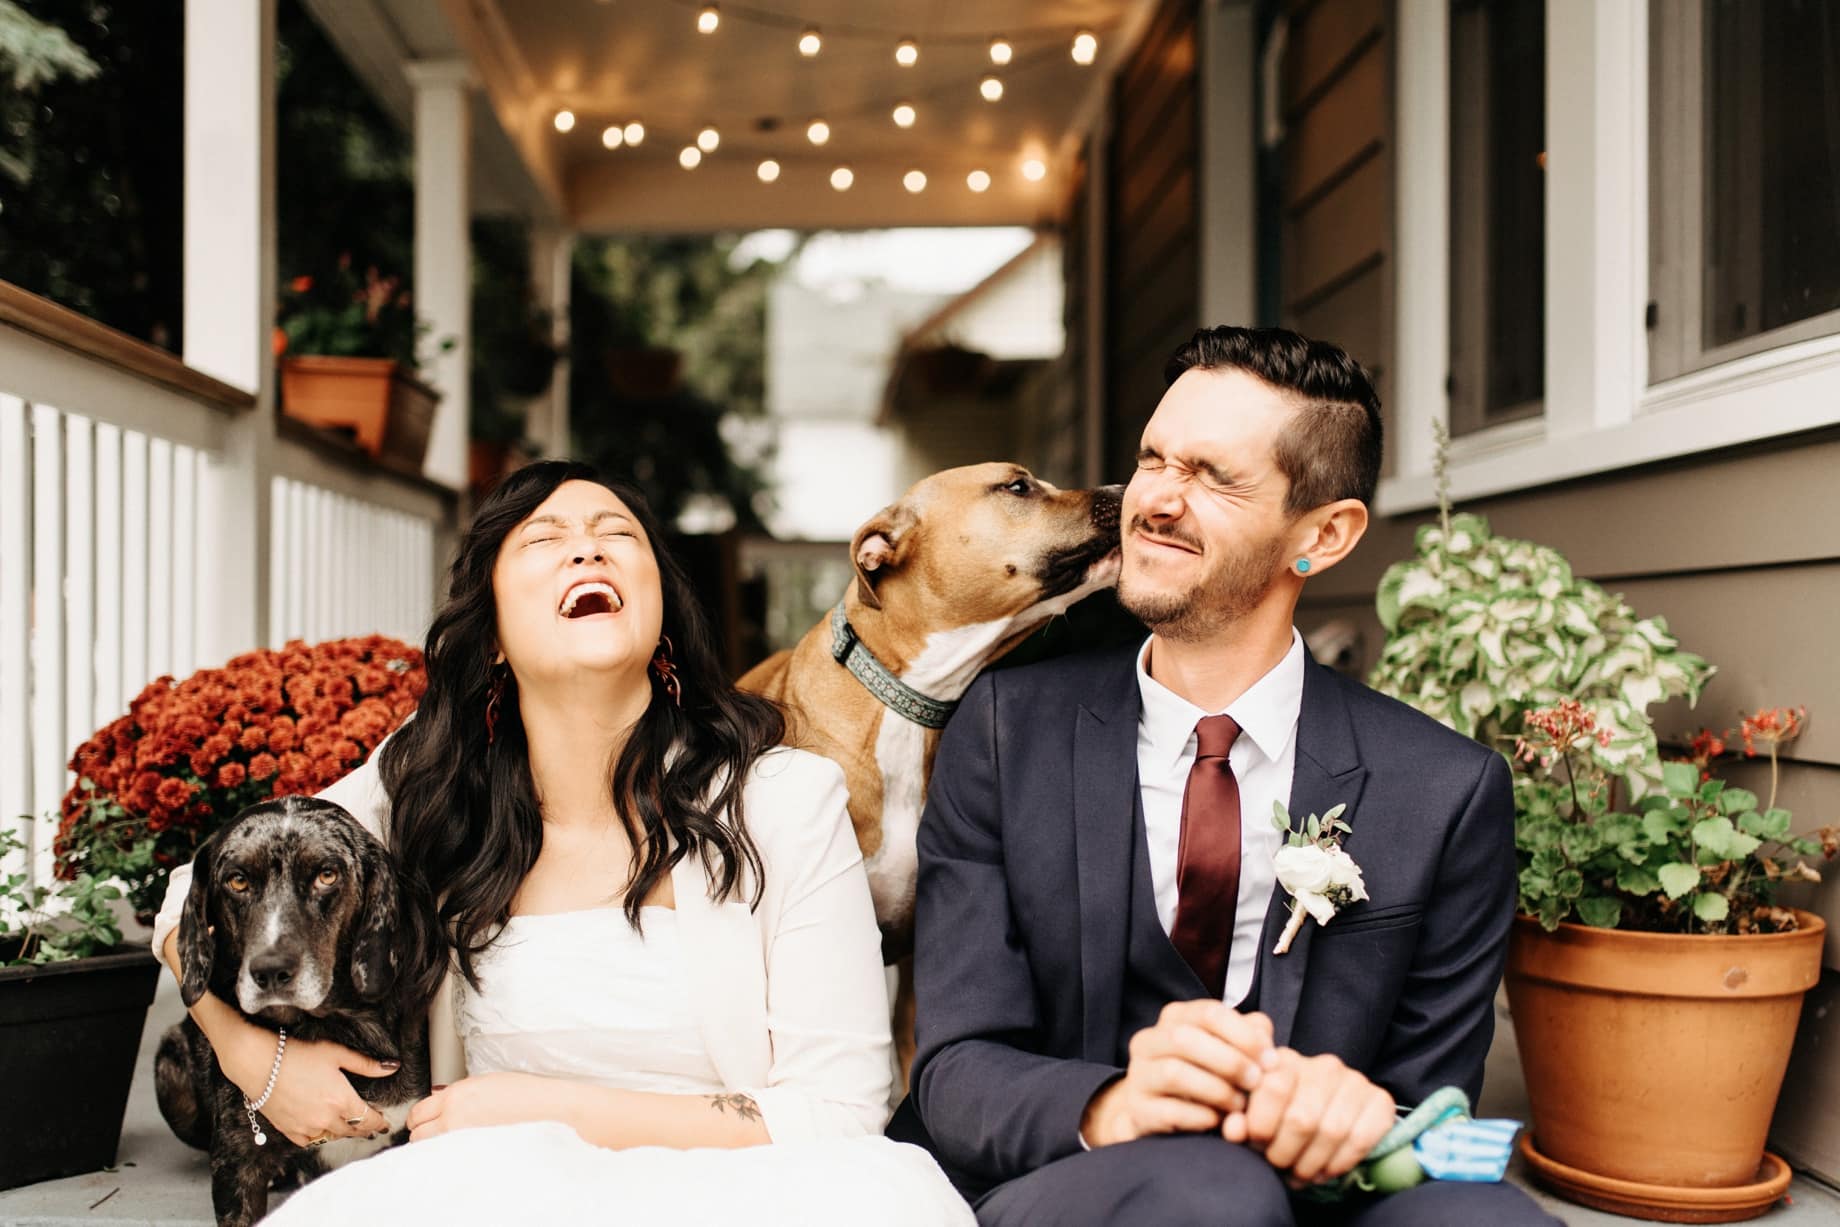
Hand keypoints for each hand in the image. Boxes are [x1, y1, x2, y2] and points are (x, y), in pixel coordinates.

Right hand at [214, 1014, 395, 1147]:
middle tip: (371, 1128)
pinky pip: (309, 1141)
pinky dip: (318, 1137)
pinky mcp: (288, 1130)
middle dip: (364, 1129)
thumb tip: (393, 1067)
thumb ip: (366, 1064)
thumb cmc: (299, 1054)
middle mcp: (326, 1118)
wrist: (260, 1064)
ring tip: (349, 1128)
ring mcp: (306, 1127)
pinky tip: (322, 1131)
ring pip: (331, 1137)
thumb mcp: (337, 1054)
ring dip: (342, 1133)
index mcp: (342, 1100)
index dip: (379, 1122)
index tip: (385, 1123)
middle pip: (352, 1130)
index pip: (368, 1119)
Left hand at [408, 1072, 579, 1141]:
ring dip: (431, 1145)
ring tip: (445, 1141)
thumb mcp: (483, 1081)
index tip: (420, 1119)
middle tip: (429, 1131)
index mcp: (456, 1094)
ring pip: (429, 1149)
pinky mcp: (474, 1150)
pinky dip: (448, 1154)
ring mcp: (463, 1135)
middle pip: (417, 1134)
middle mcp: (454, 1115)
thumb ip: (457, 1093)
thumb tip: (439, 1102)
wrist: (542, 1104)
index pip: (418, 1111)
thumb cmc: (520, 1089)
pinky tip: (459, 1149)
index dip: (416, 1117)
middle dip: (420, 1133)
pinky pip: (449, 1156)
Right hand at [1079, 1001, 1276, 1147]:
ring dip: (1216, 1090)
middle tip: (1256, 1082)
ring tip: (1239, 1105)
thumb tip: (1265, 1042)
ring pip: (1173, 1073)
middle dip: (1229, 1061)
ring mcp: (1138, 1075)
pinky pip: (1168, 1111)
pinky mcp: (1138, 1110)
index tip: (1269, 1059)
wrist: (1166, 1116)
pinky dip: (1200, 1117)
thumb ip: (1251, 1036)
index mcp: (1174, 1018)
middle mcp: (1148, 1041)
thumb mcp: (1230, 1051)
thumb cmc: (1208, 1076)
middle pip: (1185, 1039)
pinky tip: (1218, 1121)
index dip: (1243, 1035)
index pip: (1208, 1013)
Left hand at [1223, 1049, 1394, 1185]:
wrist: (1331, 1114)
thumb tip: (1233, 1130)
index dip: (1261, 1125)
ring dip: (1311, 1163)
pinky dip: (1338, 1163)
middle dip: (1285, 1152)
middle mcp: (1324, 1065)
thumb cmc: (1285, 1116)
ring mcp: (1355, 1081)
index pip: (1272, 1087)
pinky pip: (1360, 1140)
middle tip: (1278, 1165)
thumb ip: (1240, 1119)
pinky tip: (1323, 1171)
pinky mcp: (1380, 1101)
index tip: (1257, 1144)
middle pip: (1302, 1118)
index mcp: (1287, 1060)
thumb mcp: (1257, 1115)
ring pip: (1331, 1132)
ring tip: (1298, 1174)